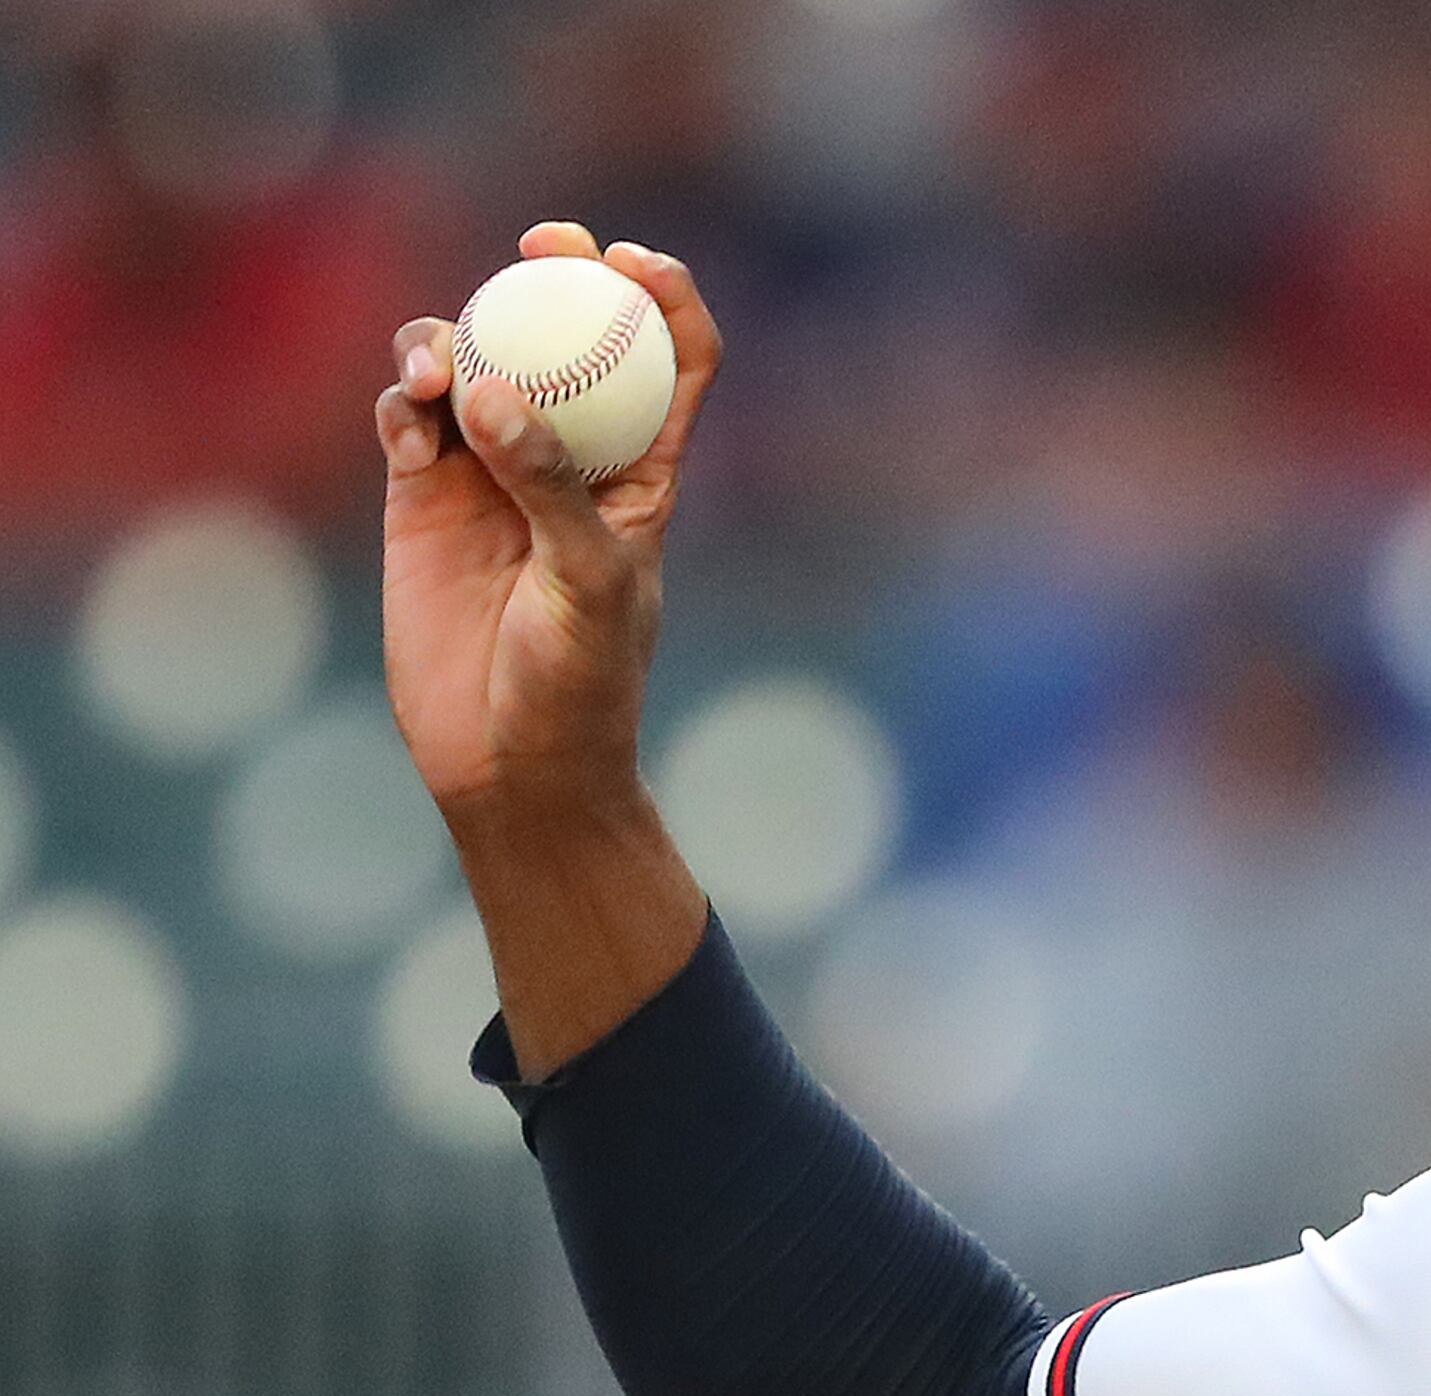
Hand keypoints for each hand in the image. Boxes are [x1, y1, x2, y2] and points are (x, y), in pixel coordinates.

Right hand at [379, 223, 721, 825]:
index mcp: (643, 473)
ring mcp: (492, 471)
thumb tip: (494, 389)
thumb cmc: (581, 685)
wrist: (512, 762)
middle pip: (565, 336)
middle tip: (539, 245)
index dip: (663, 298)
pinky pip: (410, 415)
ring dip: (454, 337)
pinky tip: (408, 413)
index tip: (630, 261)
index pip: (672, 362)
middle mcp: (568, 457)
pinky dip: (404, 395)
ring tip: (435, 369)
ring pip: (473, 361)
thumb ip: (549, 486)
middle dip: (554, 276)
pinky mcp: (423, 495)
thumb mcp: (588, 584)